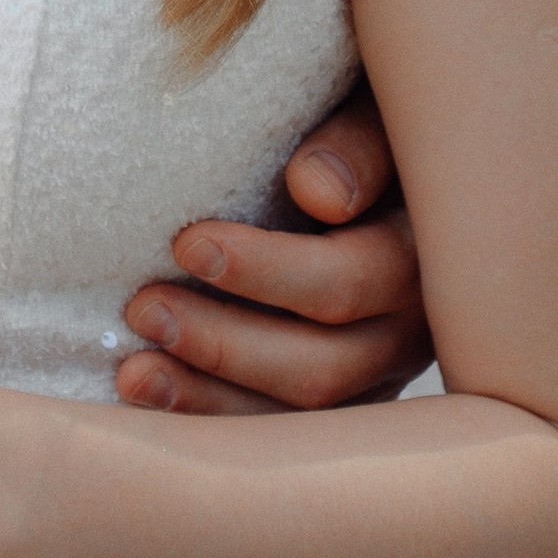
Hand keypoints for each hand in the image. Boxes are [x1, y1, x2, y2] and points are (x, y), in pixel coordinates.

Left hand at [116, 81, 432, 416]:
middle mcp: (409, 333)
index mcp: (424, 258)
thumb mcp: (379, 116)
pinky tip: (155, 406)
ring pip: (298, 421)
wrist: (388, 166)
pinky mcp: (343, 408)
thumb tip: (316, 191)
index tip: (186, 244)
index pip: (347, 282)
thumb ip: (358, 145)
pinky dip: (216, 426)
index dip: (264, 271)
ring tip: (132, 372)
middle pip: (321, 368)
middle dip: (223, 344)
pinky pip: (281, 441)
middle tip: (142, 307)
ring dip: (210, 400)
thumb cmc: (373, 129)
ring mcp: (377, 379)